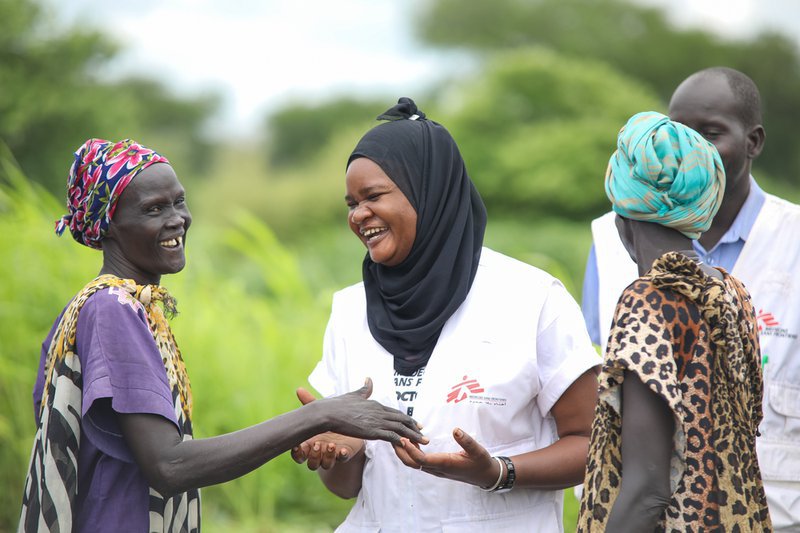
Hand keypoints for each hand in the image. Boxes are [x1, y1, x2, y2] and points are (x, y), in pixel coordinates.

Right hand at [292, 387, 364, 469]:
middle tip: (318, 444)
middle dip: (313, 456)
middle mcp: (319, 453)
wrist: (349, 429)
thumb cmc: (328, 421)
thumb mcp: (319, 412)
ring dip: (327, 457)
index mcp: (309, 444)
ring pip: (325, 464)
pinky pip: (342, 459)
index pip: (299, 454)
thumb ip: (309, 402)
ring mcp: (332, 456)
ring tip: (331, 445)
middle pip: (311, 463)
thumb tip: (299, 389)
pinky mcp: (345, 454)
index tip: (297, 446)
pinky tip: (343, 450)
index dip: (296, 452)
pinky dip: (342, 455)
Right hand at [309, 378, 427, 444]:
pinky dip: (401, 441)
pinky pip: (391, 436)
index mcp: (376, 405)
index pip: (396, 412)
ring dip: (413, 436)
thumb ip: (364, 389)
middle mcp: (380, 412)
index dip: (407, 419)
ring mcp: (377, 422)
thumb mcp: (354, 395)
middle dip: (414, 427)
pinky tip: (408, 445)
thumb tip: (369, 379)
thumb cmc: (338, 405)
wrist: (328, 412)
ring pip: (400, 429)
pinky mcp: (373, 431)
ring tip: (423, 442)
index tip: (416, 424)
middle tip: (424, 433)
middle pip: (402, 420)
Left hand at [392, 427, 499, 488]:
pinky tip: (412, 440)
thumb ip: (466, 441)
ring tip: (399, 435)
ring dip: (404, 451)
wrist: (484, 476)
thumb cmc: (481, 462)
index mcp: (445, 464)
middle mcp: (437, 468)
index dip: (410, 450)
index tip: (403, 438)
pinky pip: (419, 461)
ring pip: (414, 463)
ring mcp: (435, 469)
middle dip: (400, 451)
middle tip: (393, 436)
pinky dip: (412, 452)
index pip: (421, 460)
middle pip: (412, 463)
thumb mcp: (477, 450)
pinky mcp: (436, 467)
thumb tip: (455, 430)